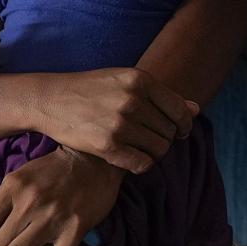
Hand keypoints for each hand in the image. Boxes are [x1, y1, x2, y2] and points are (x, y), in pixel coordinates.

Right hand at [39, 68, 196, 173]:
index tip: (178, 132)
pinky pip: (143, 164)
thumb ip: (160, 95)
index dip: (184, 125)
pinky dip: (141, 165)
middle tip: (148, 139)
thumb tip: (196, 109)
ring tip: (138, 148)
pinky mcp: (108, 145)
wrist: (50, 99)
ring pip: (159, 150)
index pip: (181, 111)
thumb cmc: (90, 89)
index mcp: (140, 80)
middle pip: (170, 132)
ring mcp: (120, 124)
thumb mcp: (125, 81)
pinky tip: (129, 158)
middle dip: (164, 139)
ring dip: (153, 153)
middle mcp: (133, 100)